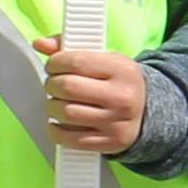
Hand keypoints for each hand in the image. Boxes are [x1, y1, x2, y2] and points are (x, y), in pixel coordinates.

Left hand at [38, 38, 149, 156]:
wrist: (147, 113)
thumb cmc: (118, 83)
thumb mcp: (104, 60)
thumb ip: (71, 49)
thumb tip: (40, 44)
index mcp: (122, 70)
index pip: (76, 62)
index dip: (55, 63)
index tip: (53, 66)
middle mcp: (121, 96)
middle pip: (68, 87)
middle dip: (52, 84)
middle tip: (54, 84)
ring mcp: (116, 122)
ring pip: (66, 113)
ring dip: (52, 107)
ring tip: (57, 102)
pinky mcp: (109, 143)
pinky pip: (70, 139)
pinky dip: (56, 131)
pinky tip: (57, 123)